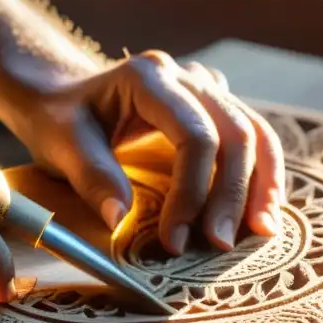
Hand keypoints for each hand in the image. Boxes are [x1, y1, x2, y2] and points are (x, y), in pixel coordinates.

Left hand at [13, 50, 285, 254]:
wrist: (61, 97)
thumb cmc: (59, 119)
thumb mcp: (61, 144)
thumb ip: (92, 177)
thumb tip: (120, 220)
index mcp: (148, 77)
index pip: (193, 134)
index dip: (191, 190)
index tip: (174, 239)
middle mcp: (186, 77)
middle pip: (234, 132)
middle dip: (232, 193)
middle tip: (220, 244)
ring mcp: (205, 90)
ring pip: (254, 132)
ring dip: (262, 184)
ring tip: (263, 231)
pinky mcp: (214, 111)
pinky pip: (252, 139)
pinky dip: (260, 175)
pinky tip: (262, 211)